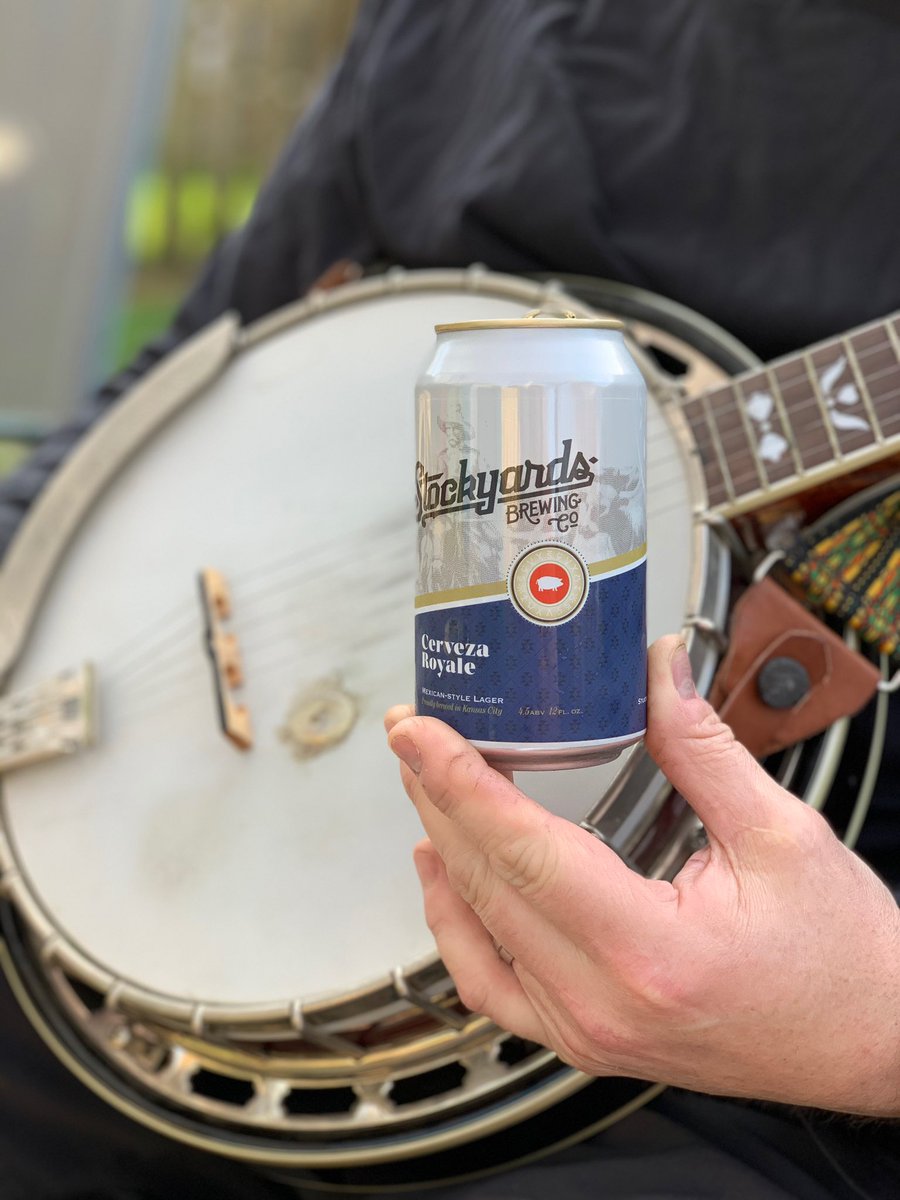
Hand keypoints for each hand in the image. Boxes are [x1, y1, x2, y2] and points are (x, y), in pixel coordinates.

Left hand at [385, 635, 899, 1115]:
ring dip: (444, 848)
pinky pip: (493, 988)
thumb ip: (701, 746)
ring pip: (477, 933)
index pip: (521, 849)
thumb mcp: (780, 834)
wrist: (872, 1044)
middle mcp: (602, 1003)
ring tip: (428, 782)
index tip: (415, 729)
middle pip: (487, 882)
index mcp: (648, 949)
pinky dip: (456, 924)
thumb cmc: (842, 957)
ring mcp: (587, 1032)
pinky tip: (447, 874)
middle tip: (414, 733)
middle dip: (437, 795)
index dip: (456, 779)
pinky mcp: (587, 1039)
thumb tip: (655, 669)